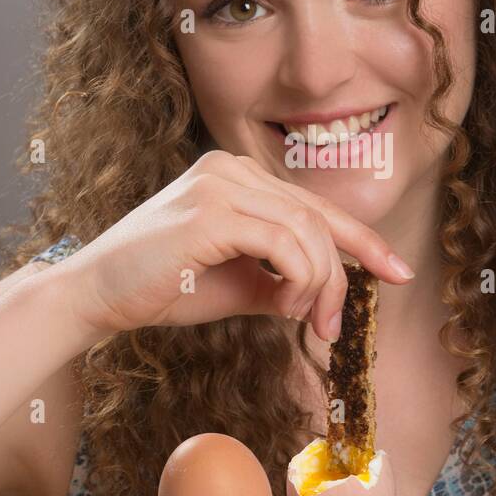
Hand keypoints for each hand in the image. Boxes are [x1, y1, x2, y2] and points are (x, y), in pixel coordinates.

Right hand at [52, 150, 414, 342]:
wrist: (96, 296)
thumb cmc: (162, 287)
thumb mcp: (239, 283)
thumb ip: (283, 279)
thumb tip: (325, 297)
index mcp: (238, 176)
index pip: (315, 206)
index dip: (364, 241)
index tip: (399, 273)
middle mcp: (231, 169)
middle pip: (319, 219)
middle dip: (343, 276)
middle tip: (334, 326)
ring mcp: (220, 184)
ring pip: (308, 232)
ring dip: (321, 284)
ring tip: (304, 319)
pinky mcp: (211, 211)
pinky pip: (286, 244)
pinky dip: (300, 279)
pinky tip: (285, 306)